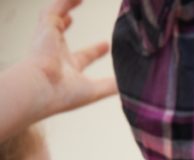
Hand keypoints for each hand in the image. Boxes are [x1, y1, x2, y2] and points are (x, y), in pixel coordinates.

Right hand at [27, 0, 116, 117]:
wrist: (40, 89)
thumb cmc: (63, 94)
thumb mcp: (95, 90)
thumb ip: (112, 86)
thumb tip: (132, 88)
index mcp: (67, 69)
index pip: (83, 57)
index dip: (95, 51)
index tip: (106, 45)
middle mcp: (54, 52)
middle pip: (60, 32)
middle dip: (66, 22)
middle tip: (75, 13)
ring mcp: (48, 38)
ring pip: (55, 16)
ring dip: (66, 5)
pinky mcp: (46, 27)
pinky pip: (55, 8)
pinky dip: (66, 1)